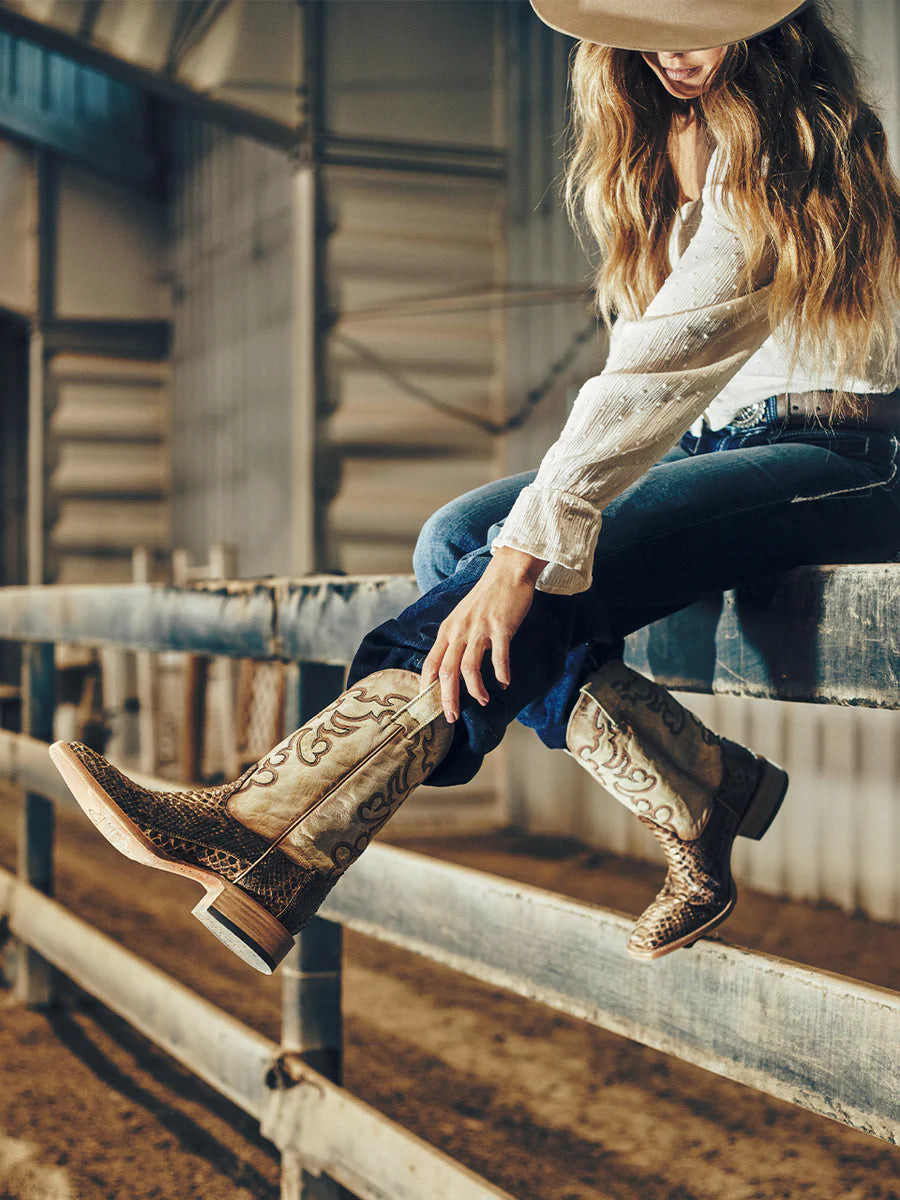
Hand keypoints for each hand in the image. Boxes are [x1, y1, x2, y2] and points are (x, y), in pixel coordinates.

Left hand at [420, 548, 547, 721]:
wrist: (507, 572)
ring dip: (476, 690)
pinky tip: (504, 683)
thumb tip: (454, 669)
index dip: (427, 686)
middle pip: (447, 671)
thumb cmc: (486, 597)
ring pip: (469, 668)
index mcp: (447, 630)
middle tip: (451, 717)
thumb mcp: (462, 617)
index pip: (431, 663)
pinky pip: (499, 657)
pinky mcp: (500, 627)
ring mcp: (479, 629)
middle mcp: (459, 630)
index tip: (430, 706)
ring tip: (483, 701)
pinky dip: (501, 674)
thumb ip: (456, 639)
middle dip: (448, 699)